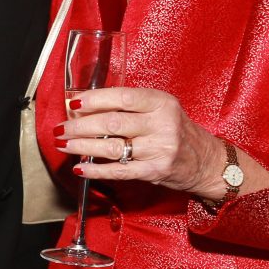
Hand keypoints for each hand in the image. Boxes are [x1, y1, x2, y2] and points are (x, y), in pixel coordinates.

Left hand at [57, 86, 228, 193]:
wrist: (206, 161)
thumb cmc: (176, 131)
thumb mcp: (161, 109)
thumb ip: (130, 106)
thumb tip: (86, 107)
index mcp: (161, 103)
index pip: (123, 98)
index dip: (95, 100)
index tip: (73, 104)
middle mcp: (162, 124)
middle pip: (112, 123)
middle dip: (80, 126)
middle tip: (61, 128)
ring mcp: (159, 149)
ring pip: (112, 147)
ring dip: (82, 146)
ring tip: (64, 145)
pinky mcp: (155, 171)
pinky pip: (119, 171)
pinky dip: (96, 170)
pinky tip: (80, 167)